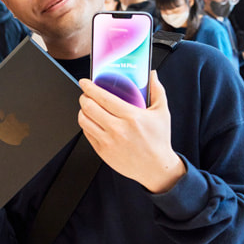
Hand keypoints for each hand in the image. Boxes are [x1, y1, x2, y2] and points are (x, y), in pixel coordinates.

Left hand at [78, 71, 183, 193]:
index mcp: (131, 117)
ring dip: (82, 110)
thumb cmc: (159, 140)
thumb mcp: (162, 113)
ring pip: (84, 120)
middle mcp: (118, 129)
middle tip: (85, 94)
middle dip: (84, 97)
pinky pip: (87, 133)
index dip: (90, 87)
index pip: (103, 97)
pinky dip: (86, 124)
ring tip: (86, 107)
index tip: (85, 82)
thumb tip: (153, 75)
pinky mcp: (103, 152)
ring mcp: (108, 141)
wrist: (156, 168)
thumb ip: (157, 91)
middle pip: (89, 107)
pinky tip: (91, 121)